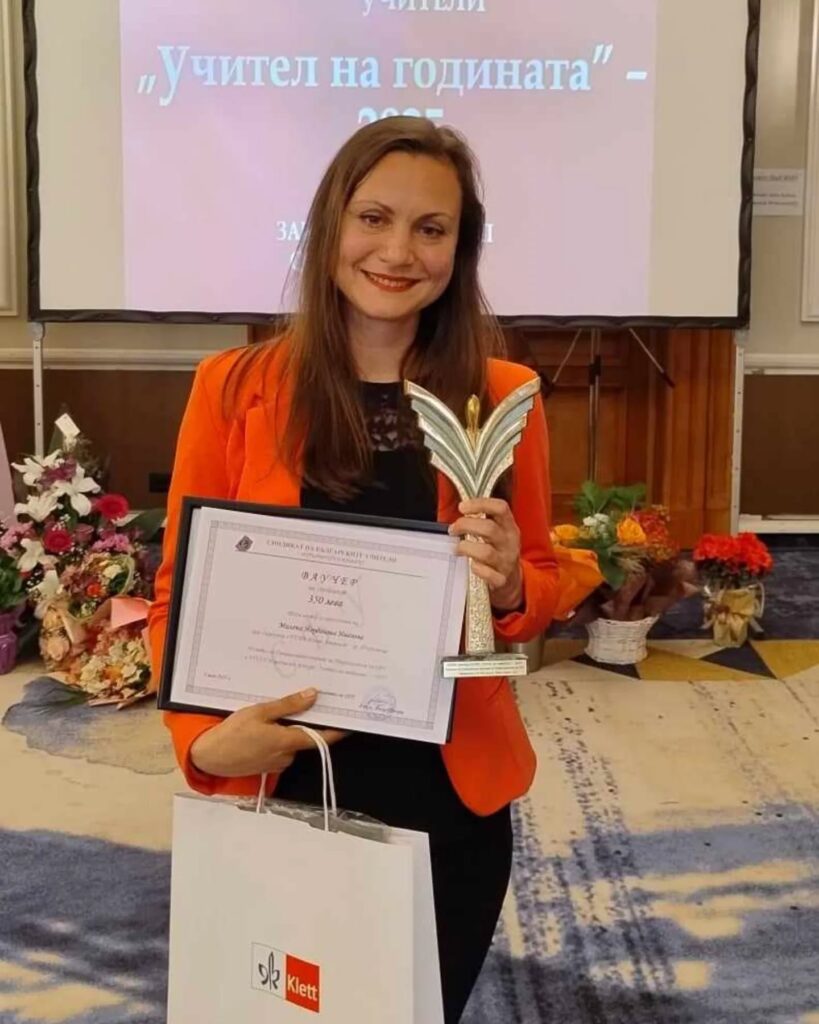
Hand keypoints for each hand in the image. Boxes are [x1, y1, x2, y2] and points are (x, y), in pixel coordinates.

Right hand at [190, 688, 347, 777]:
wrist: (209, 757)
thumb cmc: (232, 733)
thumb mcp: (259, 712)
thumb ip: (288, 705)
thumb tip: (313, 695)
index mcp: (287, 742)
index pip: (321, 737)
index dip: (338, 731)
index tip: (352, 722)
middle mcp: (286, 755)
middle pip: (306, 737)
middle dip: (307, 722)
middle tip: (310, 702)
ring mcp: (277, 762)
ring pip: (292, 742)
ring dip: (289, 729)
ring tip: (279, 711)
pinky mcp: (267, 765)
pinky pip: (280, 749)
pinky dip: (279, 737)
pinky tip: (267, 727)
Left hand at [448, 498, 523, 611]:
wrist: (512, 580)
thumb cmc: (497, 551)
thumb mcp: (497, 533)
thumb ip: (482, 520)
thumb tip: (460, 509)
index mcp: (509, 527)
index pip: (500, 508)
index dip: (480, 504)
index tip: (462, 507)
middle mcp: (510, 543)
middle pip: (489, 528)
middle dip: (465, 525)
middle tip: (453, 529)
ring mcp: (506, 562)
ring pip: (486, 552)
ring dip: (466, 547)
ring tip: (458, 548)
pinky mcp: (501, 579)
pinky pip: (488, 574)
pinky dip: (477, 569)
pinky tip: (471, 566)